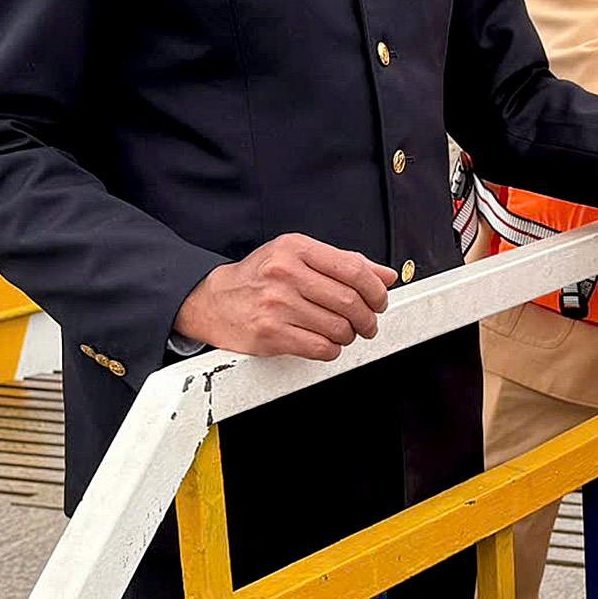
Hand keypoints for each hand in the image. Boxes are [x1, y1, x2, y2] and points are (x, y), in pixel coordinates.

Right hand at [173, 235, 395, 362]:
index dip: (376, 290)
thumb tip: (385, 275)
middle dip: (367, 317)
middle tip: (367, 322)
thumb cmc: (258, 277)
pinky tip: (326, 342)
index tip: (380, 300)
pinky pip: (320, 347)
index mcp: (296, 249)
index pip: (353, 269)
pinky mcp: (271, 333)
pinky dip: (332, 349)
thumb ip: (342, 263)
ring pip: (338, 327)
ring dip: (349, 335)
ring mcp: (277, 305)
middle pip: (349, 301)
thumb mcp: (297, 256)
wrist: (213, 301)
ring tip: (344, 332)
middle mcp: (286, 274)